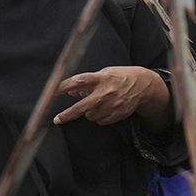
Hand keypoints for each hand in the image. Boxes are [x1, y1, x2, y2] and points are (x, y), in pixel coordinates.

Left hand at [54, 66, 169, 126]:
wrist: (144, 85)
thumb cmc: (121, 77)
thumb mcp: (105, 73)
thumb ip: (87, 83)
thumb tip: (70, 92)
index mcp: (101, 78)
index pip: (78, 82)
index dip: (62, 87)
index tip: (51, 92)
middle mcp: (106, 92)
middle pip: (81, 107)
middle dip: (68, 114)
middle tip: (57, 119)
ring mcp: (112, 105)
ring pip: (90, 116)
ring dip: (90, 112)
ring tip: (99, 104)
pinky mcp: (117, 114)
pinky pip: (100, 121)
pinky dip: (100, 116)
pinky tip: (107, 108)